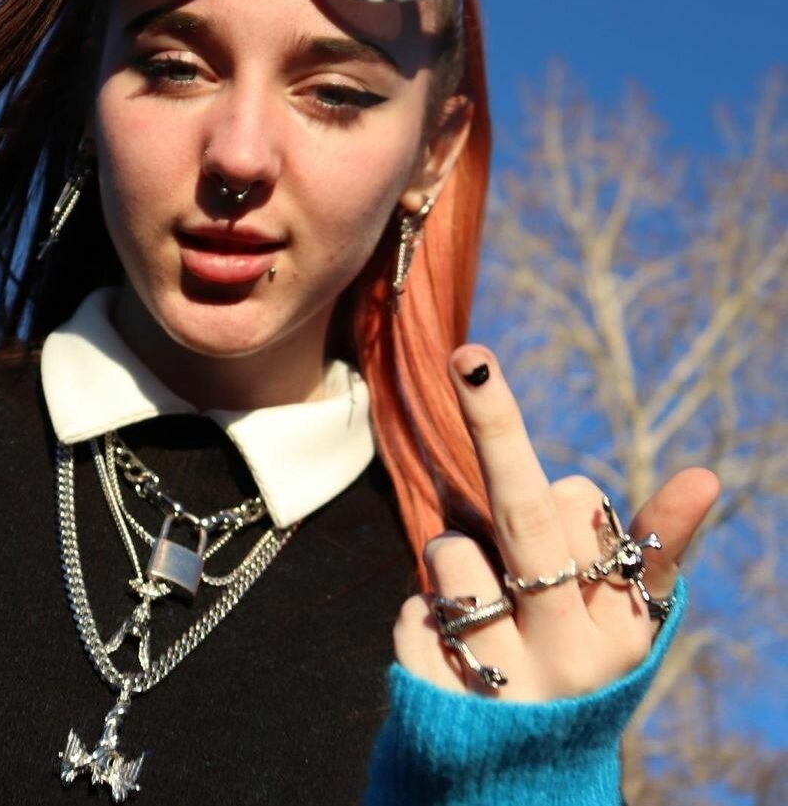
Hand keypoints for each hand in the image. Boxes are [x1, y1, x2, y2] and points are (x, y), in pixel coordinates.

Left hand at [394, 345, 719, 700]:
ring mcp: (499, 679)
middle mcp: (569, 657)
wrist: (510, 785)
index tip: (692, 472)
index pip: (610, 531)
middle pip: (528, 518)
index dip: (633, 507)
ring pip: (454, 548)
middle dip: (498, 425)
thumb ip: (648, 550)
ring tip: (486, 616)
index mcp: (623, 634)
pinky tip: (453, 660)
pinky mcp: (433, 693)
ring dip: (458, 563)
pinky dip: (426, 616)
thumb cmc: (568, 670)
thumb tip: (707, 477)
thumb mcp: (616, 627)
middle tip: (469, 356)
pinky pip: (413, 605)